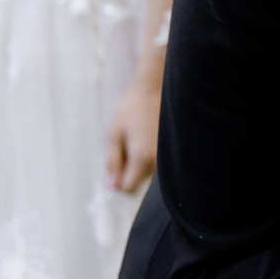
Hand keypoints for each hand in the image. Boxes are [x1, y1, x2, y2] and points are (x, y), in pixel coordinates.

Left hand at [105, 52, 161, 192]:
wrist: (154, 90)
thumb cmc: (131, 109)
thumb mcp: (114, 135)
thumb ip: (113, 162)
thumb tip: (112, 185)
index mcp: (142, 158)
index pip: (129, 188)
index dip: (117, 183)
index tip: (113, 166)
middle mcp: (157, 162)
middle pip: (137, 183)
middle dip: (125, 172)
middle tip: (120, 148)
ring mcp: (165, 157)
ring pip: (144, 174)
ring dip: (134, 164)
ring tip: (132, 139)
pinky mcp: (168, 151)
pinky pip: (152, 164)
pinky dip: (143, 158)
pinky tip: (141, 138)